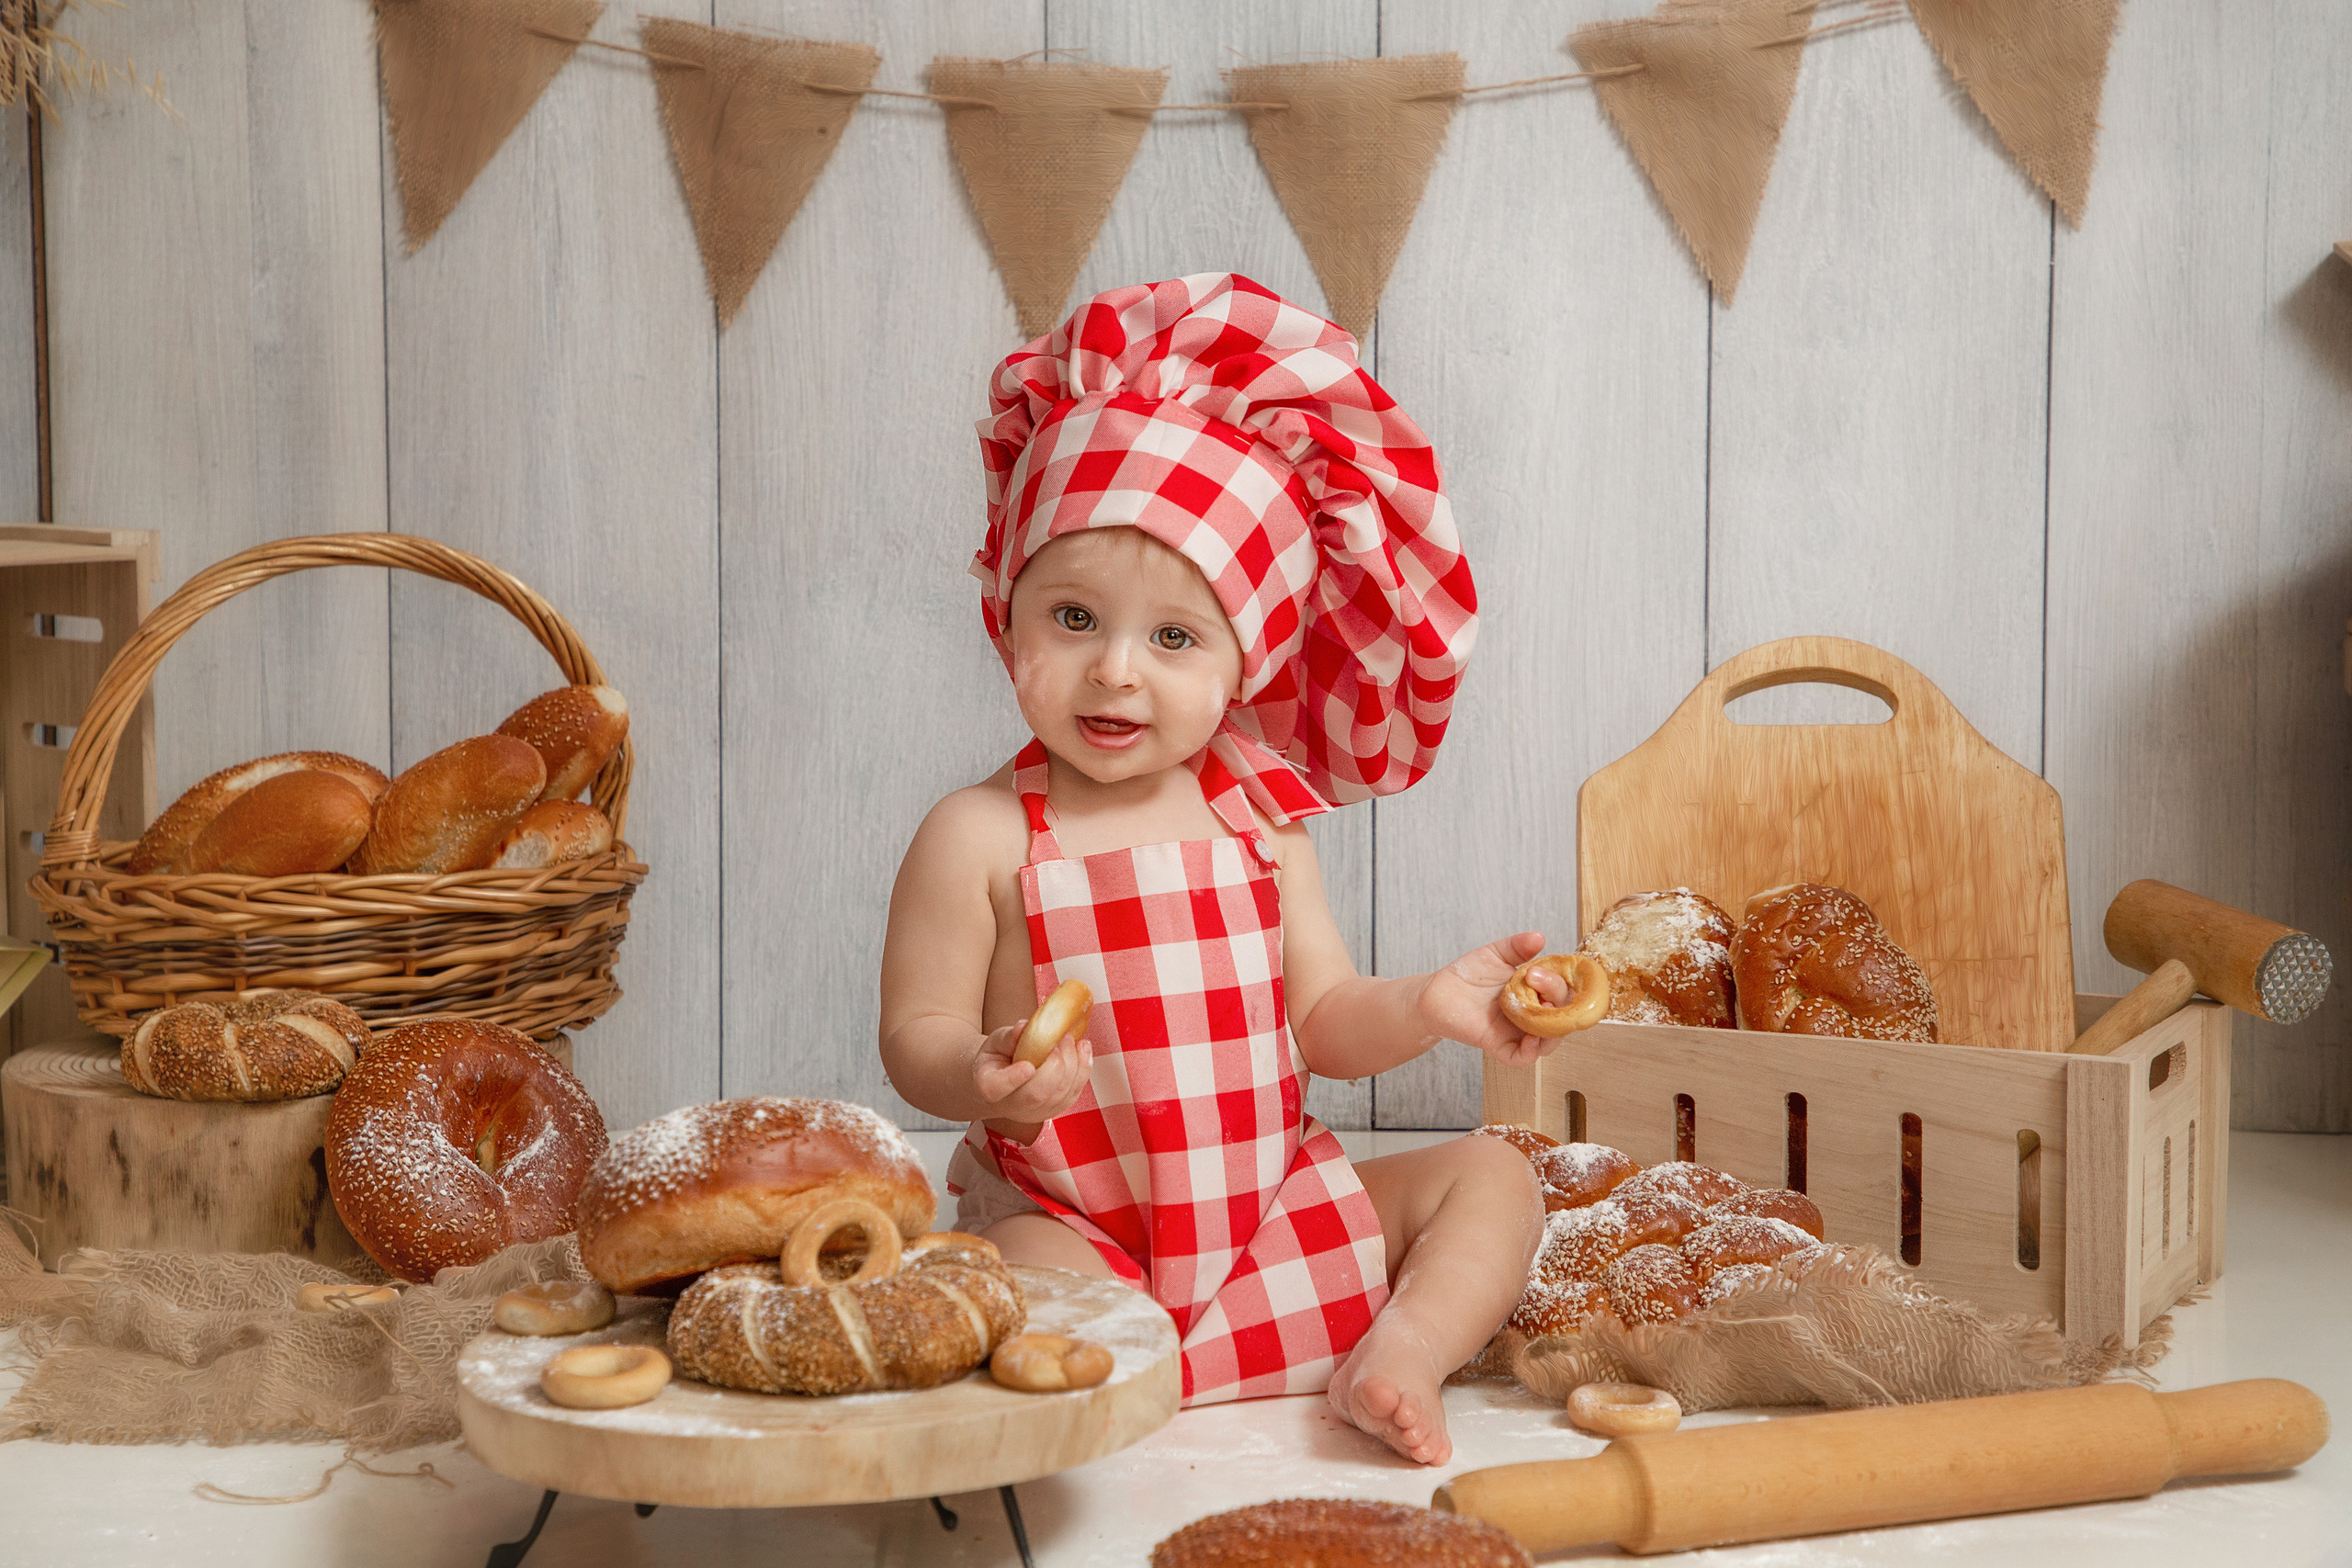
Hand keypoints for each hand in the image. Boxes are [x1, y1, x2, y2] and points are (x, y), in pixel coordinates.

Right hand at [973, 1018, 1093, 1133]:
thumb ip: (1009, 1037)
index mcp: (988, 1086)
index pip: (996, 1088)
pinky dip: (1083, 1068)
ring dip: (1073, 1063)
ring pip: (1060, 1094)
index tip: (1028, 1065)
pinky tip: (1082, 1048)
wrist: (1002, 1080)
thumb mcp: (996, 1042)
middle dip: (1055, 1065)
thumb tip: (1024, 1027)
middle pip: (1036, 1094)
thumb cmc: (997, 1058)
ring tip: (1070, 1039)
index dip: (1013, 1079)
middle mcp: (1012, 1106)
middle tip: (1060, 1038)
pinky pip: (1074, 1092)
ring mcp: (1036, 1112)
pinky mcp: (1055, 1109)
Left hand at [1419, 930, 1571, 1066]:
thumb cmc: (1469, 974)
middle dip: (1557, 998)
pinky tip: (1530, 1038)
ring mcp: (1516, 1032)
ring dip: (1553, 1030)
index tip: (1542, 969)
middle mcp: (1532, 1014)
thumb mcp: (1495, 954)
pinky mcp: (1498, 1045)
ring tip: (1543, 1009)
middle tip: (1536, 979)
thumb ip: (1517, 946)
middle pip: (1562, 1016)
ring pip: (1548, 1042)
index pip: (1564, 992)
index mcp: (1537, 992)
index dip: (1562, 982)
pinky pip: (1521, 1058)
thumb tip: (1539, 937)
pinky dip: (1530, 1052)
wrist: (1436, 992)